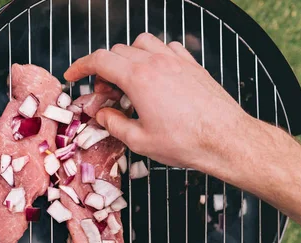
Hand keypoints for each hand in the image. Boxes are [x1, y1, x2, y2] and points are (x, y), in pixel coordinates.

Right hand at [64, 32, 267, 187]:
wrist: (225, 139)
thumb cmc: (186, 142)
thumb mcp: (140, 141)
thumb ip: (114, 124)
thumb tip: (103, 116)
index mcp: (139, 79)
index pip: (99, 60)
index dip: (81, 67)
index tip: (74, 76)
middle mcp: (157, 62)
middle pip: (117, 51)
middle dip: (104, 70)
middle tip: (106, 95)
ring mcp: (176, 60)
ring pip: (142, 43)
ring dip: (129, 58)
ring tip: (130, 83)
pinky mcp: (192, 65)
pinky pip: (167, 48)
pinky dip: (154, 56)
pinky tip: (156, 77)